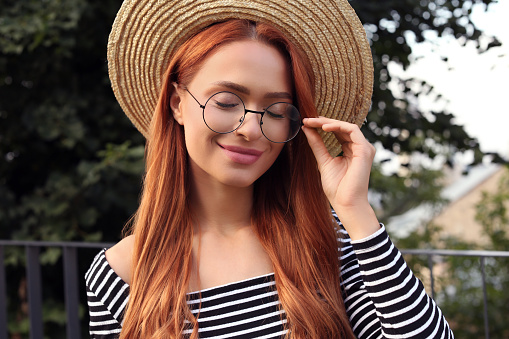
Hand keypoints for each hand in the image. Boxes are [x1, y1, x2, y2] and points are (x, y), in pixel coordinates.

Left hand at [302, 117, 379, 239]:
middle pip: (341, 127)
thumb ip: (317, 145)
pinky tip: (324, 127)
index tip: (306, 123)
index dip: (322, 125)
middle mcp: (359, 147)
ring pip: (347, 126)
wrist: (346, 204)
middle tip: (307, 119)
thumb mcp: (323, 161)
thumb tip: (306, 129)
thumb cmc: (337, 188)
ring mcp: (364, 148)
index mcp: (351, 150)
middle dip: (323, 121)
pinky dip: (338, 126)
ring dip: (329, 122)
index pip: (337, 132)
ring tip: (313, 121)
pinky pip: (352, 130)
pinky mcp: (364, 150)